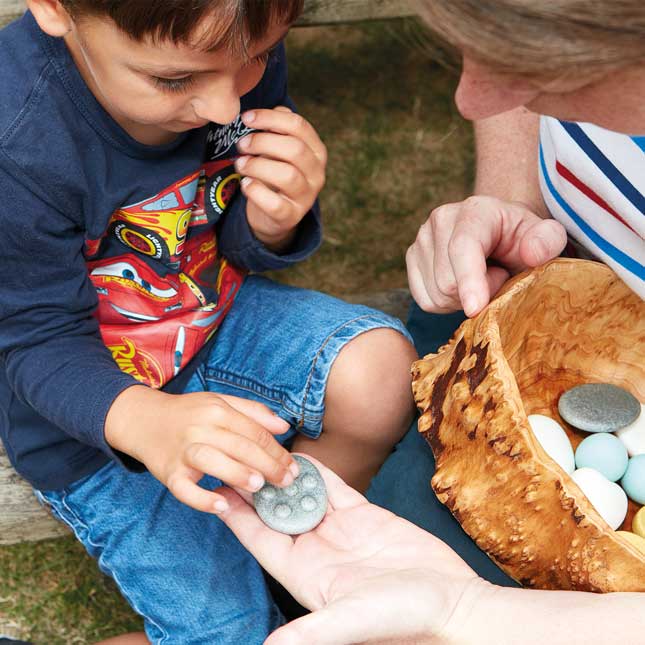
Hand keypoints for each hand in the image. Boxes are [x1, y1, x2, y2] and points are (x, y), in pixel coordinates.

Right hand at [105, 386, 298, 513]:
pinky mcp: (168, 472)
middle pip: (240, 446)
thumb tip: (284, 426)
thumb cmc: (188, 413)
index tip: (294, 467)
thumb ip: (253, 412)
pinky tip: (221, 505)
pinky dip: (202, 499)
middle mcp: (201, 428)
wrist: (143, 420)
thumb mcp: (220, 402)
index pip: (254, 431)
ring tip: (259, 487)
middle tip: (287, 482)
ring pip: (213, 461)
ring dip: (238, 474)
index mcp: (218, 410)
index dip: (277, 450)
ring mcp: (183, 451)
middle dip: (268, 465)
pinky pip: (184, 489)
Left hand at [216, 457, 483, 644]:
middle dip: (257, 489)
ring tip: (265, 449)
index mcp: (306, 576)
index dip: (238, 517)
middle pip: (277, 514)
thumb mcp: (352, 619)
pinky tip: (303, 456)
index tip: (218, 491)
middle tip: (238, 457)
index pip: (262, 541)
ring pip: (304, 497)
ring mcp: (341, 533)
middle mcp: (318, 552)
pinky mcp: (366, 517)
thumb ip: (311, 632)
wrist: (453, 605)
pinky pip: (334, 489)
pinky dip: (319, 473)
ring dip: (285, 477)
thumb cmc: (404, 619)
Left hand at [235, 106, 326, 250]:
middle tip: (241, 144)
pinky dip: (256, 191)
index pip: (299, 126)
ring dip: (257, 166)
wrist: (274, 214)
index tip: (246, 118)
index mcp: (316, 151)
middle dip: (262, 142)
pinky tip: (245, 184)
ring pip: (287, 175)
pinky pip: (275, 203)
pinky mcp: (291, 216)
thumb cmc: (275, 173)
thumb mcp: (279, 149)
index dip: (270, 118)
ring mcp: (306, 197)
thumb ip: (279, 128)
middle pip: (294, 149)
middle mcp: (317, 174)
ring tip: (240, 164)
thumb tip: (274, 110)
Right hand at [406, 196, 566, 316]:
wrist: (500, 235)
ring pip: (435, 295)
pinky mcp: (412, 258)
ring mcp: (421, 238)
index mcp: (475, 210)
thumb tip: (531, 253)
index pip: (463, 247)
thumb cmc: (523, 240)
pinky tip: (463, 288)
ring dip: (462, 300)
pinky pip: (425, 300)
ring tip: (481, 280)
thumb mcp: (546, 238)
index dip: (469, 280)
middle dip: (477, 294)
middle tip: (498, 277)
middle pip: (447, 281)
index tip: (476, 309)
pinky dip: (446, 304)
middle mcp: (440, 219)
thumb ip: (548, 241)